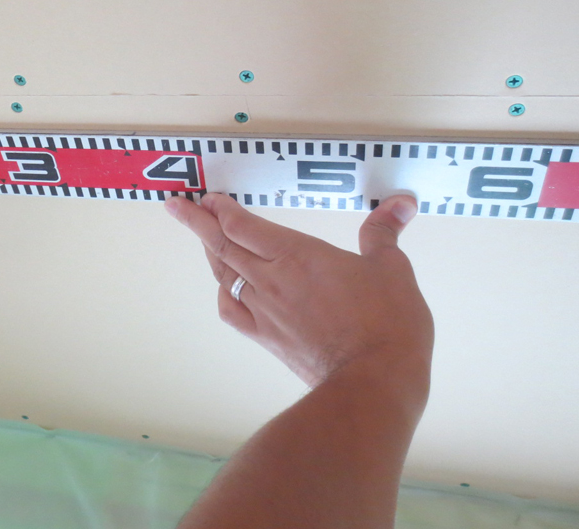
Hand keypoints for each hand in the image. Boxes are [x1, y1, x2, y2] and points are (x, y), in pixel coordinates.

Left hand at [166, 193, 433, 390]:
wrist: (373, 382)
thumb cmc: (386, 323)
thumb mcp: (391, 268)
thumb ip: (384, 233)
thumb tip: (401, 203)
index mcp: (296, 254)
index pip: (243, 224)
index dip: (221, 208)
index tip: (208, 196)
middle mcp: (271, 278)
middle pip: (222, 244)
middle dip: (197, 222)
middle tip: (176, 206)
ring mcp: (264, 310)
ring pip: (224, 275)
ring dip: (209, 253)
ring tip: (201, 238)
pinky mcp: (267, 338)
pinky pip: (232, 311)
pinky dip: (223, 294)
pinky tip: (224, 289)